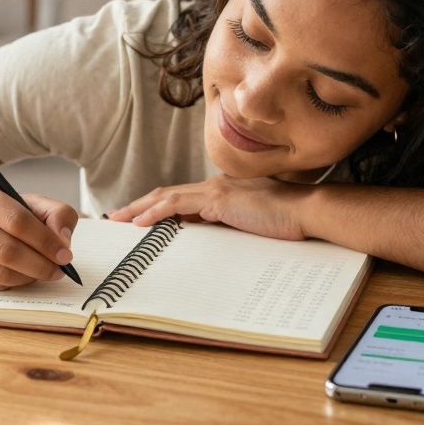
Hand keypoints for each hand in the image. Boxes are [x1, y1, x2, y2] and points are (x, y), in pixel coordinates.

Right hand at [0, 179, 77, 289]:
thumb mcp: (29, 202)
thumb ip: (56, 214)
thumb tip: (63, 239)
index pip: (17, 221)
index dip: (45, 241)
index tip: (65, 254)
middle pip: (6, 250)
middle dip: (40, 265)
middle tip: (58, 270)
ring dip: (27, 277)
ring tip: (41, 272)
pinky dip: (11, 283)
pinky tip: (19, 274)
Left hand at [107, 175, 314, 240]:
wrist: (306, 212)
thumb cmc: (286, 221)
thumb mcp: (250, 225)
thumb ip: (229, 226)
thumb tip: (208, 238)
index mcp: (222, 192)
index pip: (181, 198)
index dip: (157, 207)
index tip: (138, 218)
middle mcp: (215, 186)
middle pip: (167, 194)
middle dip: (139, 205)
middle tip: (116, 217)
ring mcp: (215, 190)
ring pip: (166, 196)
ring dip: (139, 208)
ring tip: (119, 219)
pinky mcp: (218, 198)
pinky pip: (176, 204)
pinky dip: (155, 212)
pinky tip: (140, 222)